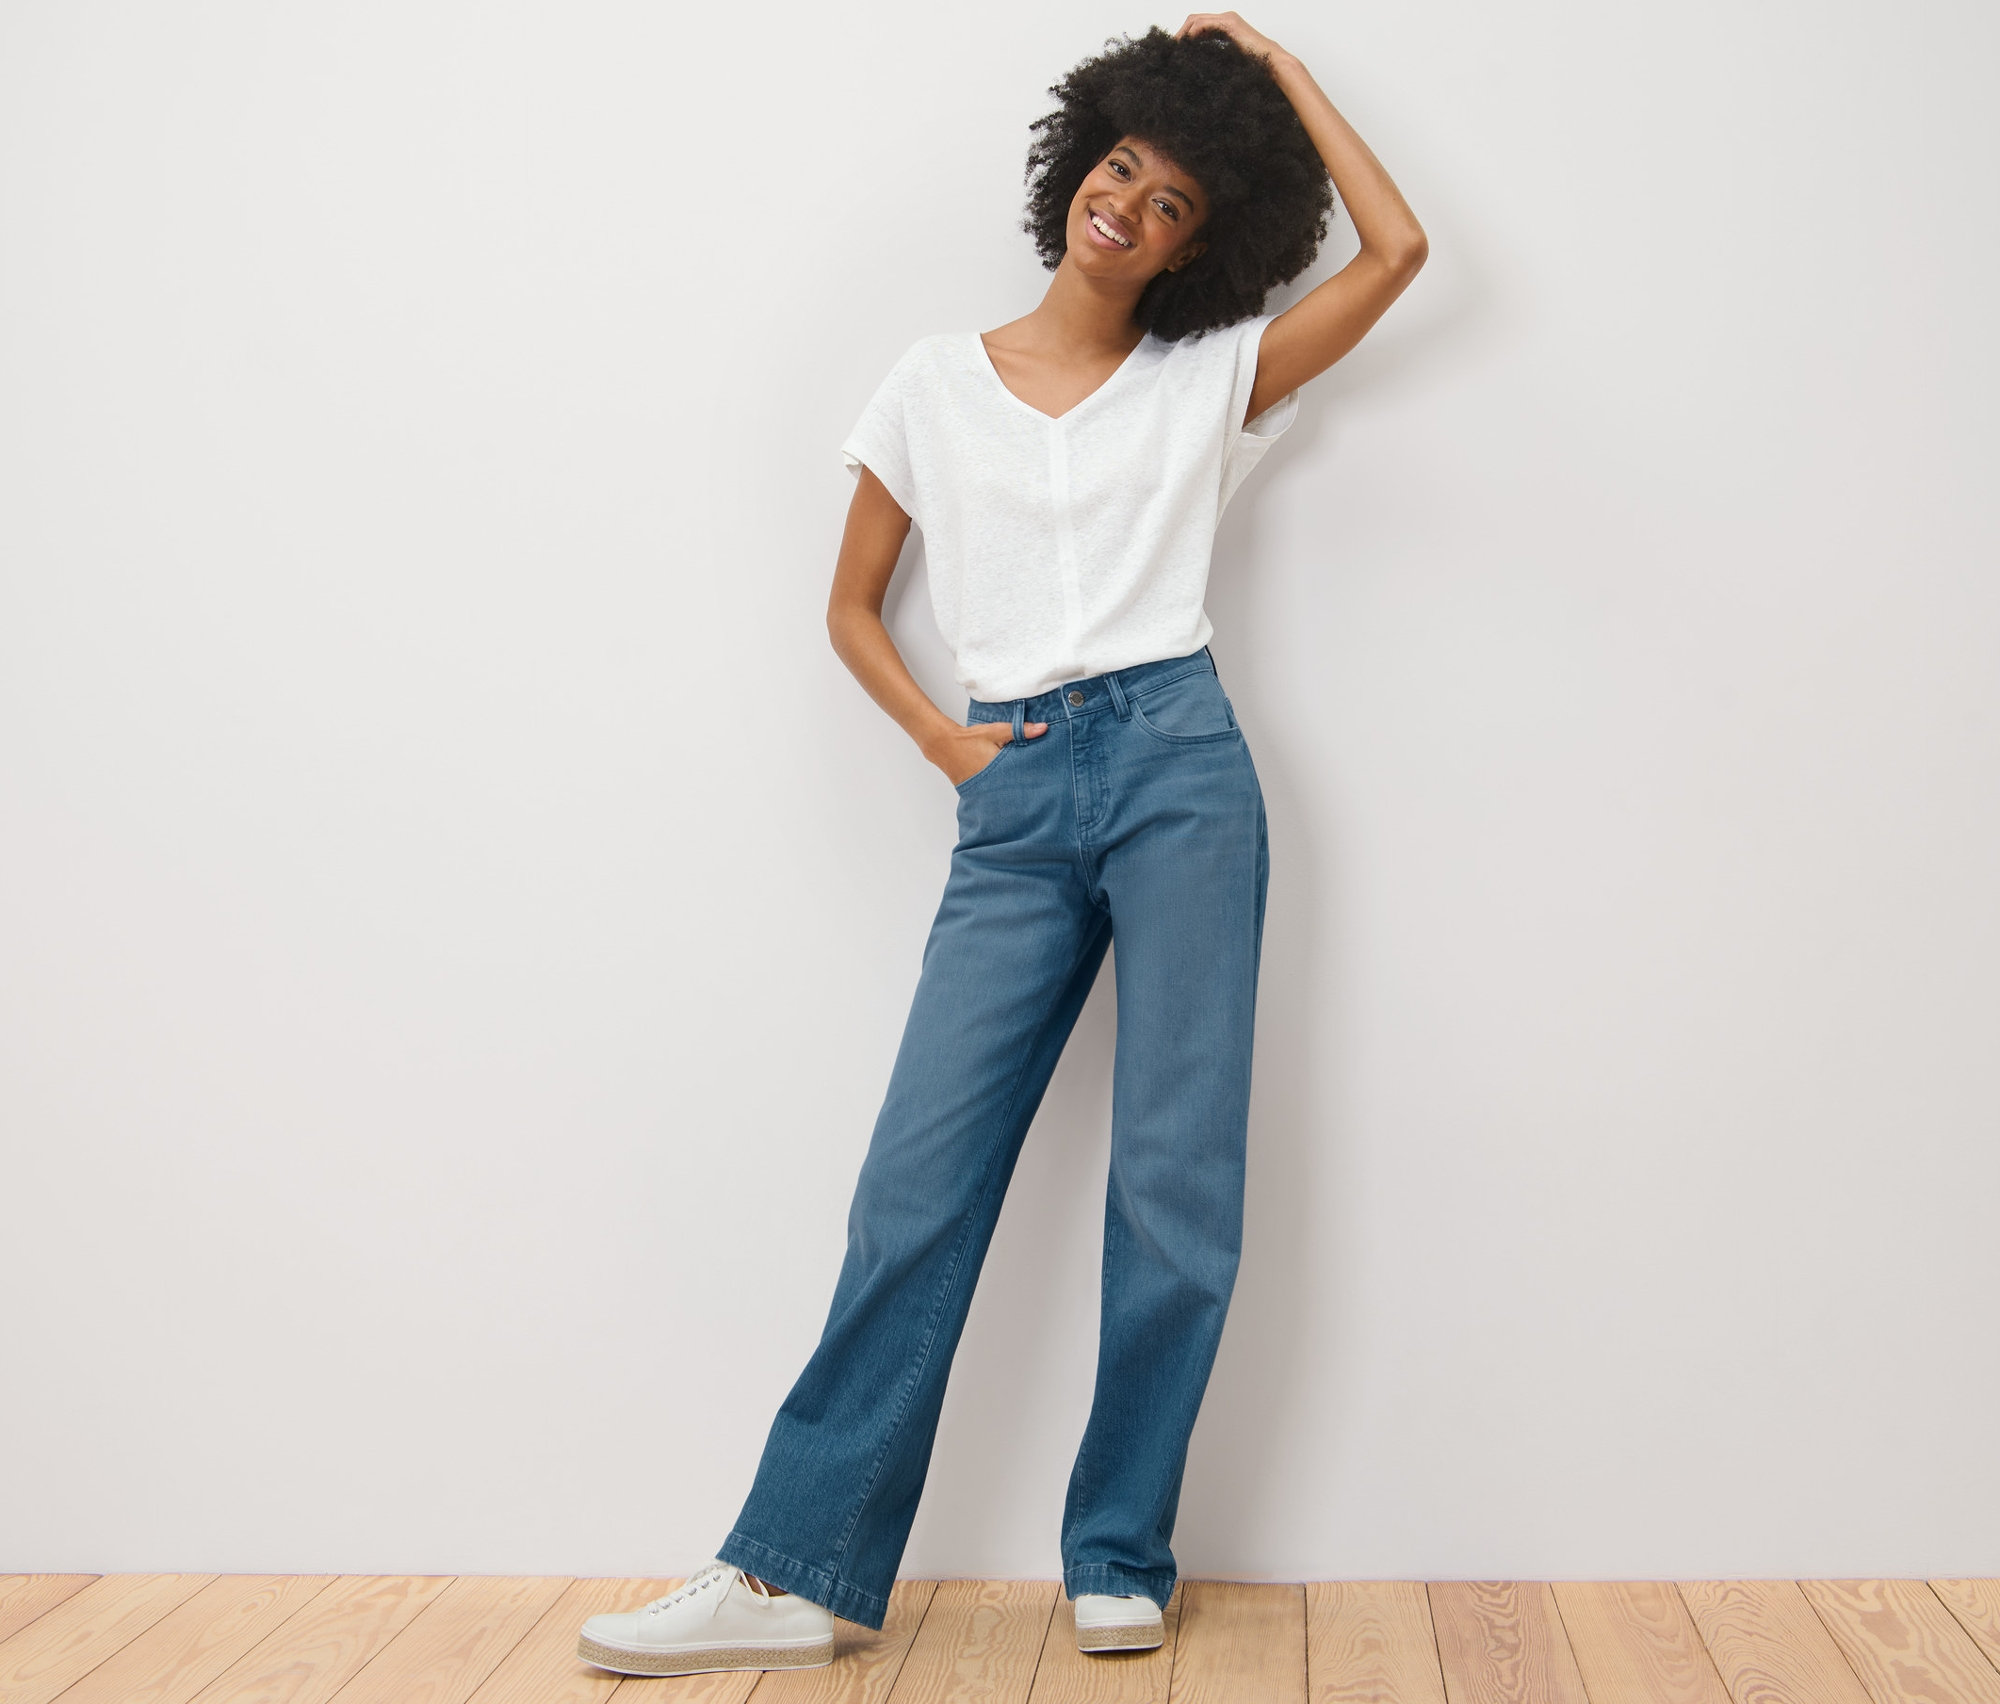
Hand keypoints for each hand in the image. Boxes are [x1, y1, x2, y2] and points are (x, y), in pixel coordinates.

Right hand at [929, 720, 1047, 786]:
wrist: (944, 746)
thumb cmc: (970, 739)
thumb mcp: (997, 732)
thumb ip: (1020, 730)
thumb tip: (1044, 728)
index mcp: (998, 770)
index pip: (1022, 780)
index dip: (1034, 781)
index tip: (1046, 781)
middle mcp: (990, 784)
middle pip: (1014, 790)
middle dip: (1025, 789)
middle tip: (1041, 790)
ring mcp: (982, 790)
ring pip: (1003, 793)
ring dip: (1012, 791)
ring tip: (1025, 792)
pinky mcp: (976, 792)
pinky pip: (992, 794)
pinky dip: (999, 790)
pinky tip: (1006, 789)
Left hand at [1174, 11, 1289, 65]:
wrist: (1272, 63)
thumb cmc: (1254, 66)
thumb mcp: (1228, 60)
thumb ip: (1215, 56)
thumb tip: (1198, 66)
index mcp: (1225, 26)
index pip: (1199, 25)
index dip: (1185, 36)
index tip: (1176, 51)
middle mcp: (1225, 19)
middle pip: (1194, 19)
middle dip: (1180, 33)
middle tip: (1171, 49)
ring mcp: (1228, 19)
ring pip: (1196, 20)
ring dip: (1183, 33)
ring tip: (1176, 48)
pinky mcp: (1229, 24)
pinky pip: (1204, 24)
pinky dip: (1192, 33)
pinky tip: (1187, 45)